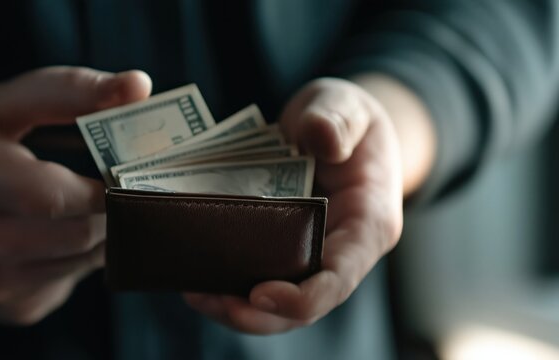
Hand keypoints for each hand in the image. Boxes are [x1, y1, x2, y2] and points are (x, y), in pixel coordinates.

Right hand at [0, 66, 151, 323]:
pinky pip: (71, 282)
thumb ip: (69, 89)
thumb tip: (139, 85)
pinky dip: (80, 257)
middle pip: (77, 234)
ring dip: (102, 234)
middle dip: (112, 210)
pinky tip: (62, 234)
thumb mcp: (1, 104)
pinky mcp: (7, 308)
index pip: (52, 196)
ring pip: (82, 262)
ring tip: (92, 206)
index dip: (102, 187)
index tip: (129, 169)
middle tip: (124, 186)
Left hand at [184, 77, 407, 333]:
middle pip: (304, 305)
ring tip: (193, 293)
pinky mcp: (285, 250)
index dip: (302, 297)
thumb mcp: (347, 104)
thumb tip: (322, 140)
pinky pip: (260, 278)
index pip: (340, 277)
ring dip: (235, 306)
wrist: (338, 125)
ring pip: (279, 303)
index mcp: (368, 224)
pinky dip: (230, 283)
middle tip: (204, 298)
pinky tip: (195, 272)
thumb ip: (337, 119)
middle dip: (256, 313)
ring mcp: (312, 255)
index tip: (259, 294)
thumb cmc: (348, 116)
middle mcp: (342, 251)